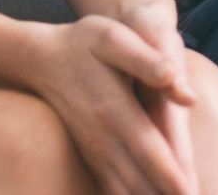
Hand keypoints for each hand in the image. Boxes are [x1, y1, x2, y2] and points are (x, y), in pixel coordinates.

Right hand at [21, 15, 199, 194]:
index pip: (150, 152)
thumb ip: (145, 59)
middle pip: (140, 181)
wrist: (41, 60)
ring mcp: (95, 152)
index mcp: (116, 110)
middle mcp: (104, 139)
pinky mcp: (91, 157)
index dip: (172, 177)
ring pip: (123, 190)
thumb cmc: (83, 44)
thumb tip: (176, 80)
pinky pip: (109, 189)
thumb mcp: (113, 38)